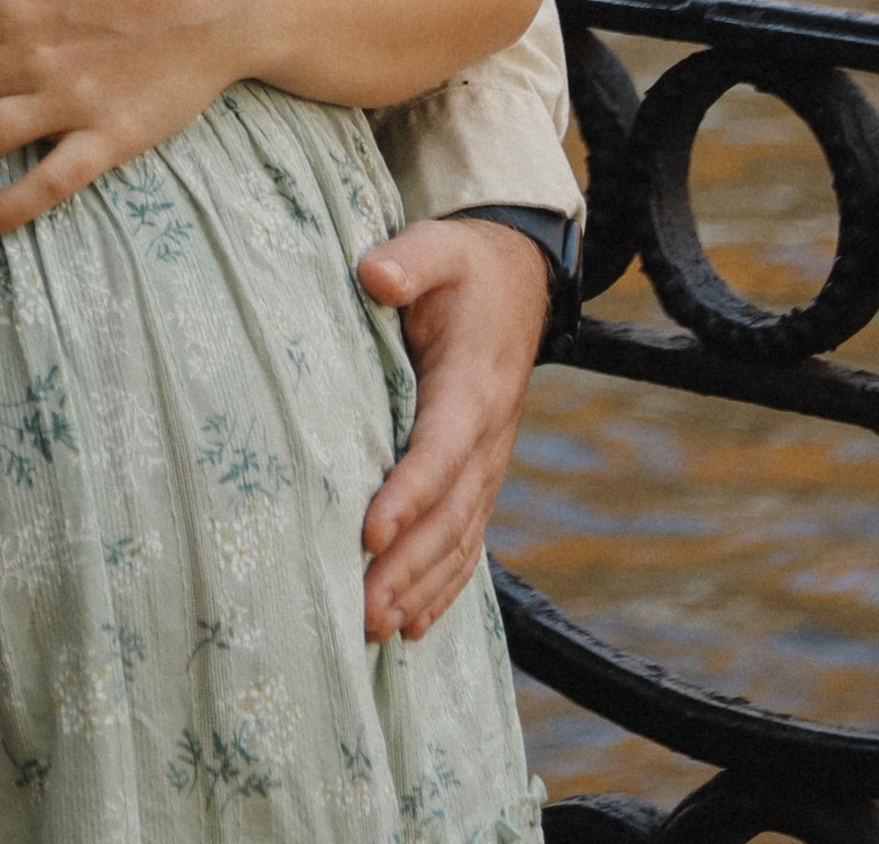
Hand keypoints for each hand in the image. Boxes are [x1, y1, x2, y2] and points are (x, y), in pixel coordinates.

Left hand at [353, 215, 545, 641]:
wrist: (516, 284)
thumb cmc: (465, 268)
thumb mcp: (440, 247)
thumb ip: (410, 259)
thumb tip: (376, 274)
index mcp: (473, 384)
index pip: (442, 448)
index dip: (409, 493)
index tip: (369, 532)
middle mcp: (487, 436)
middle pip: (450, 514)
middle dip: (408, 566)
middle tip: (361, 608)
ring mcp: (487, 463)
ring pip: (459, 539)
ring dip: (420, 588)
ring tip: (374, 629)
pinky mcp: (478, 477)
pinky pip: (466, 542)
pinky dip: (443, 587)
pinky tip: (411, 625)